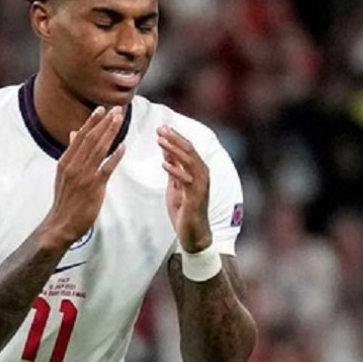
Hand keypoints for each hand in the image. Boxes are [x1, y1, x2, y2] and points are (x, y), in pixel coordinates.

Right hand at [43, 106, 125, 246]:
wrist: (61, 224)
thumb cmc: (65, 199)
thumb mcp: (63, 173)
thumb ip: (71, 152)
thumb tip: (74, 133)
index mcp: (65, 161)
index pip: (81, 137)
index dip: (92, 122)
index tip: (102, 109)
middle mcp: (73, 166)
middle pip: (91, 139)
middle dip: (105, 123)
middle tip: (117, 110)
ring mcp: (83, 176)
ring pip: (99, 150)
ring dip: (110, 133)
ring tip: (120, 120)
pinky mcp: (94, 188)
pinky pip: (106, 169)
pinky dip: (115, 156)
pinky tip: (123, 146)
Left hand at [158, 125, 210, 251]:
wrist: (193, 234)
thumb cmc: (184, 210)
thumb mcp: (175, 185)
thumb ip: (173, 168)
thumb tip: (166, 150)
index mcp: (198, 170)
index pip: (188, 148)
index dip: (175, 136)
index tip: (161, 127)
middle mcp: (202, 175)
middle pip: (189, 150)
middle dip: (174, 138)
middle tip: (160, 129)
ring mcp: (201, 185)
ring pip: (188, 162)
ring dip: (173, 150)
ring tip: (160, 141)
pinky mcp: (196, 196)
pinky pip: (186, 180)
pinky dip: (175, 171)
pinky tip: (164, 163)